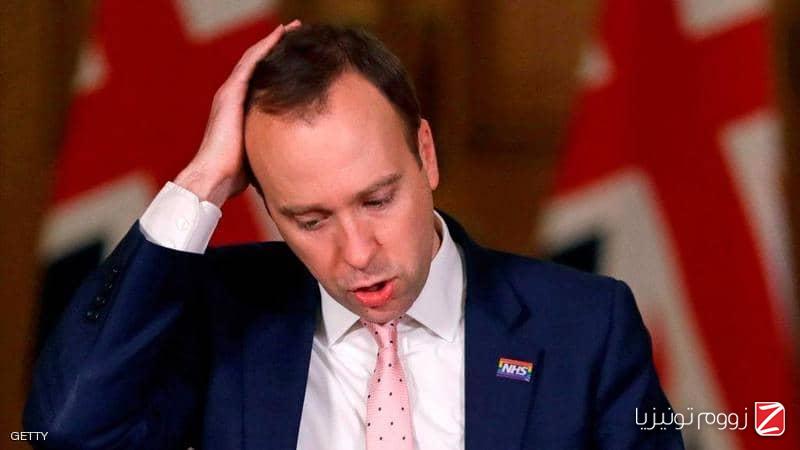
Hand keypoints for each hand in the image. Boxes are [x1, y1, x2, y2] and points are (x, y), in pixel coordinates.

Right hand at [174, 20, 300, 206]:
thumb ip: (270, 142)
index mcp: (238, 108)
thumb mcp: (258, 150)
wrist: (215, 176)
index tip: (295, 53)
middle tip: (297, 33)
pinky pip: (250, 63)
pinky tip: (278, 36)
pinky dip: (264, 47)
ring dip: (273, 41)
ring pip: (254, 58)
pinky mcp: (231, 94)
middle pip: (257, 63)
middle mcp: (232, 96)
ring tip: (292, 28)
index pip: (259, 79)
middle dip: (276, 46)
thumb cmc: (236, 172)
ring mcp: (230, 93)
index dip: (275, 63)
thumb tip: (293, 151)